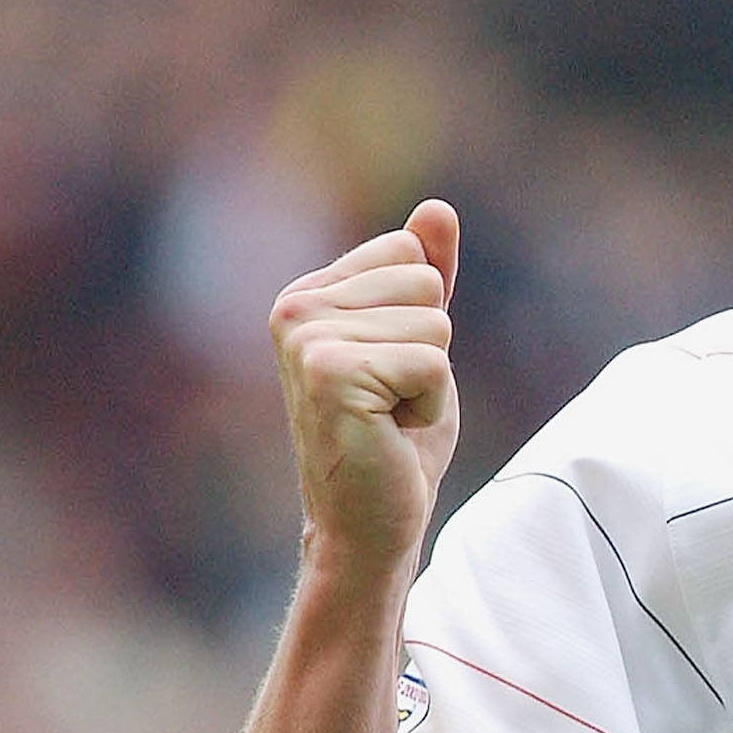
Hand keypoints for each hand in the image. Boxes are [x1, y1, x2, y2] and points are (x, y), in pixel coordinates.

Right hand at [270, 199, 460, 573]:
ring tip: (390, 415)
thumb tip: (437, 209)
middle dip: (431, 348)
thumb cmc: (395, 435)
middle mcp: (295, 308)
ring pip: (434, 322)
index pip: (411, 251)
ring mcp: (306, 340)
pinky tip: (391, 432)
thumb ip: (426, 274)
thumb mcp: (419, 341)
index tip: (391, 368)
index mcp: (309, 293)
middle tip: (392, 398)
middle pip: (426, 282)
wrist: (370, 523)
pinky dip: (431, 405)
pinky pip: (432, 364)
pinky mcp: (331, 376)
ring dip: (431, 380)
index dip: (424, 316)